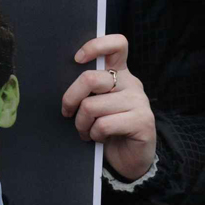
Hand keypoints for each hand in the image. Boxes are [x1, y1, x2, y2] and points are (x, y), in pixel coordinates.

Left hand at [61, 34, 155, 181]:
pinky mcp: (143, 121)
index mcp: (119, 73)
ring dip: (81, 124)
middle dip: (70, 99)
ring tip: (85, 131)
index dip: (95, 46)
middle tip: (67, 112)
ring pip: (92, 106)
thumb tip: (60, 79)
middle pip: (90, 79)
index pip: (117, 44)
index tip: (77, 59)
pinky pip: (104, 124)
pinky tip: (98, 138)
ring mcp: (139, 101)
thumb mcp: (95, 103)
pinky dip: (94, 134)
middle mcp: (131, 83)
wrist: (128, 159)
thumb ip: (88, 89)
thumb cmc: (105, 127)